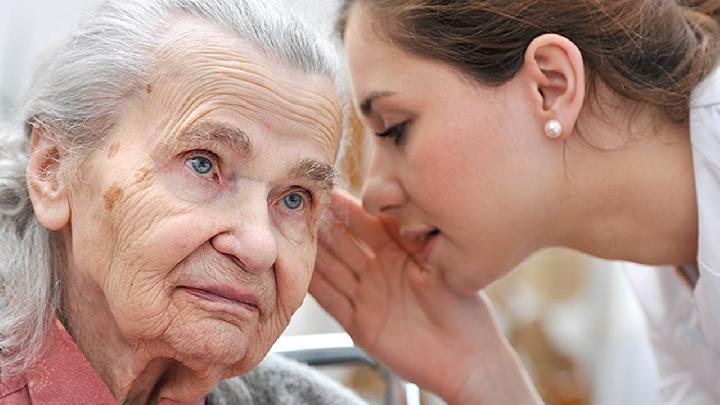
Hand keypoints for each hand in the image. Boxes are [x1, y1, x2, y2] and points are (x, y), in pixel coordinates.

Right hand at [310, 190, 540, 403]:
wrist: (466, 359)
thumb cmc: (464, 310)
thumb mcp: (440, 266)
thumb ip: (415, 239)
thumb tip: (398, 205)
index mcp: (400, 254)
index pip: (368, 225)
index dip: (349, 209)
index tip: (328, 191)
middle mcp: (379, 272)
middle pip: (344, 244)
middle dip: (324, 225)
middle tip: (300, 206)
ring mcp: (368, 298)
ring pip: (333, 270)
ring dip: (314, 253)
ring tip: (291, 232)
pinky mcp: (360, 325)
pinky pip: (332, 301)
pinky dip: (314, 288)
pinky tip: (297, 271)